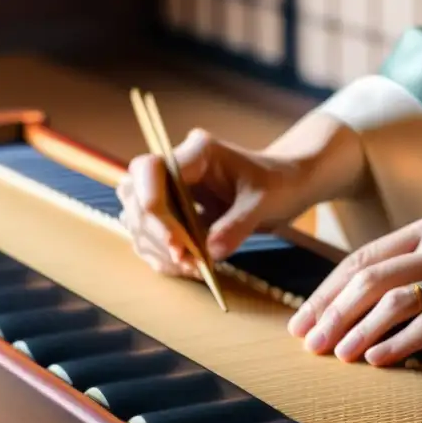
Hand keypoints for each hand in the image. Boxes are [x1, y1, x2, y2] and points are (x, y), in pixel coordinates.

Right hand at [117, 128, 308, 277]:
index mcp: (197, 153)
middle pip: (136, 197)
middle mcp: (176, 169)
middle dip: (156, 234)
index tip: (174, 241)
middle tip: (186, 260)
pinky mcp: (173, 214)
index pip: (150, 169)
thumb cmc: (278, 184)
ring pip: (138, 220)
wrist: (284, 187)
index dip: (151, 204)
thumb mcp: (264, 203)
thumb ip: (237, 225)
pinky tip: (188, 268)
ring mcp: (170, 191)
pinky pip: (152, 237)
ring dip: (158, 248)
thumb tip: (210, 252)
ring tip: (191, 268)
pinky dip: (164, 256)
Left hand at [286, 211, 421, 365]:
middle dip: (329, 312)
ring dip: (355, 330)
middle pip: (367, 276)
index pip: (365, 257)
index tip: (304, 320)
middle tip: (305, 343)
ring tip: (334, 356)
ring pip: (390, 298)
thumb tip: (377, 301)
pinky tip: (376, 361)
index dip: (327, 290)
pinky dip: (396, 344)